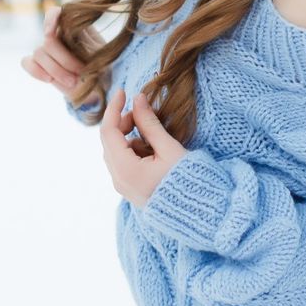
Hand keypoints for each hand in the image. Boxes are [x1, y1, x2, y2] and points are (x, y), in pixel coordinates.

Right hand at [20, 6, 104, 97]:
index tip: (50, 32)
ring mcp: (46, 49)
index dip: (50, 19)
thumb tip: (77, 32)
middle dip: (64, 60)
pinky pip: (27, 62)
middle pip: (49, 41)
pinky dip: (37, 72)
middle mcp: (57, 35)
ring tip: (73, 81)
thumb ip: (89, 41)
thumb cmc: (104, 67)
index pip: (55, 13)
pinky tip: (49, 80)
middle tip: (81, 72)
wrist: (99, 87)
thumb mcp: (103, 53)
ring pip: (39, 53)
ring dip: (56, 70)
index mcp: (73, 26)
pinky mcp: (38, 64)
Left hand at [99, 88, 186, 208]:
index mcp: (126, 170)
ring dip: (127, 136)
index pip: (108, 132)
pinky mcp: (129, 188)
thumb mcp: (169, 149)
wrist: (196, 214)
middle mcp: (118, 179)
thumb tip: (138, 99)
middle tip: (143, 112)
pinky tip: (151, 149)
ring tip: (151, 133)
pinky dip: (132, 149)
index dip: (113, 108)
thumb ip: (150, 124)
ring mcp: (122, 186)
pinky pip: (122, 162)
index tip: (124, 92)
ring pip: (115, 151)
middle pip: (109, 141)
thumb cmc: (187, 181)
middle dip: (122, 122)